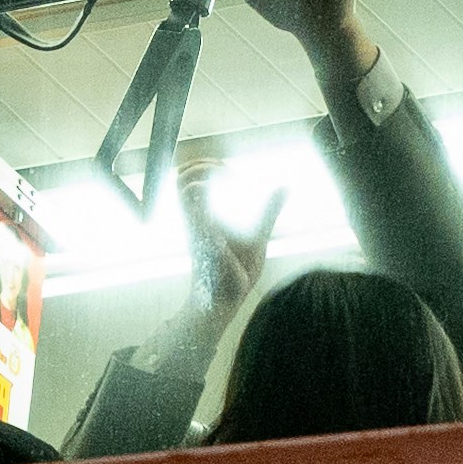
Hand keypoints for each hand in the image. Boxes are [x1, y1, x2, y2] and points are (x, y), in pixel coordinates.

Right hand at [168, 139, 278, 327]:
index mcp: (205, 216)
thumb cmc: (237, 271)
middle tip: (222, 168)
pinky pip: (192, 205)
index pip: (189, 181)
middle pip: (180, 178)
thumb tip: (282, 189)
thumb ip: (267, 211)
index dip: (203, 165)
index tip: (225, 169)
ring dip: (201, 172)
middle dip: (199, 163)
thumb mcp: (257, 234)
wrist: (225, 300)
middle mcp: (196, 218)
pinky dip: (204, 189)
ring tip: (224, 176)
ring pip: (182, 186)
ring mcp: (196, 225)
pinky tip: (227, 193)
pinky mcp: (202, 234)